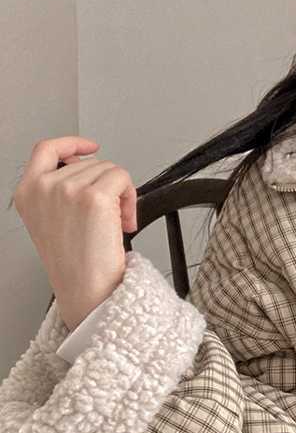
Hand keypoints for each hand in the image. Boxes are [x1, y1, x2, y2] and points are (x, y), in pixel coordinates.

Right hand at [12, 136, 138, 330]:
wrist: (86, 288)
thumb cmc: (76, 263)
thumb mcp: (54, 220)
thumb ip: (62, 190)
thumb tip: (89, 167)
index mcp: (28, 192)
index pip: (46, 149)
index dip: (72, 143)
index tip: (90, 146)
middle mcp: (43, 188)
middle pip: (90, 162)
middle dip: (107, 186)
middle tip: (111, 217)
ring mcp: (67, 189)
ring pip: (110, 170)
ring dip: (121, 195)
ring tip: (115, 224)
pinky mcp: (94, 196)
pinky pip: (123, 178)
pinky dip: (131, 198)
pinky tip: (125, 222)